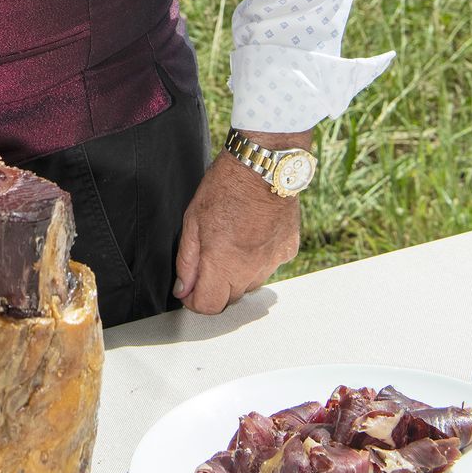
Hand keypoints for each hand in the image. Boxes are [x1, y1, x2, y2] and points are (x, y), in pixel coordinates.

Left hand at [174, 131, 308, 313]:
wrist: (263, 166)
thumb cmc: (225, 187)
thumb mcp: (192, 220)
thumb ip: (187, 260)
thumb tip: (183, 290)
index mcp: (223, 263)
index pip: (209, 306)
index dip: (194, 300)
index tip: (189, 288)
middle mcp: (251, 270)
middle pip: (230, 298)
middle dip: (215, 286)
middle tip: (208, 257)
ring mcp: (273, 262)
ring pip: (251, 284)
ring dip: (238, 274)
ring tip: (231, 240)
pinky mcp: (288, 251)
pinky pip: (269, 266)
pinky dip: (258, 258)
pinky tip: (252, 234)